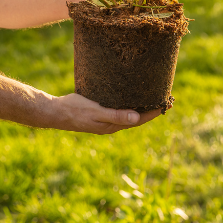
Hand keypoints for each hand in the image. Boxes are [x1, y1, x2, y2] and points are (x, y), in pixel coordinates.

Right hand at [45, 93, 161, 133]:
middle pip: (136, 118)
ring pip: (128, 114)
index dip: (153, 113)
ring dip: (141, 107)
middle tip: (165, 99)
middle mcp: (111, 124)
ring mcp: (105, 120)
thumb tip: (136, 118)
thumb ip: (115, 115)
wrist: (55, 112)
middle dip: (150, 110)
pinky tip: (130, 96)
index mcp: (112, 126)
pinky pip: (119, 110)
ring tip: (152, 97)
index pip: (139, 120)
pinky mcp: (99, 113)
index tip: (167, 105)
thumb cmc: (75, 110)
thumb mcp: (96, 111)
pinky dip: (128, 104)